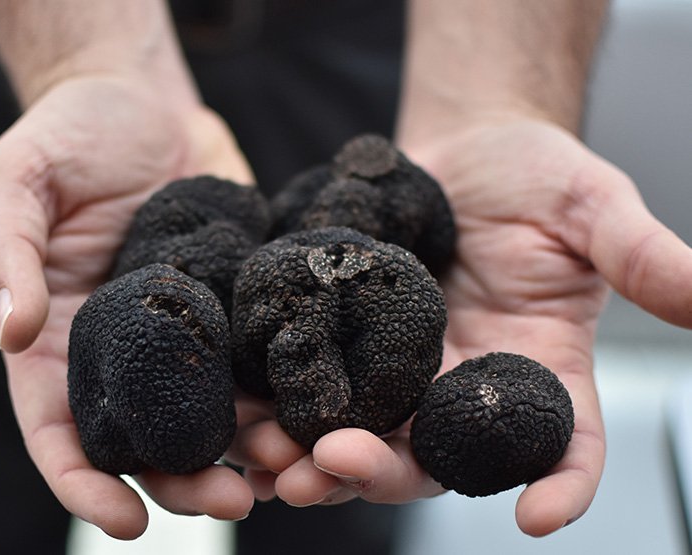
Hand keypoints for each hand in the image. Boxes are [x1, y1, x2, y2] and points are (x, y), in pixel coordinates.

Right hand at [0, 74, 255, 538]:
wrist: (141, 102)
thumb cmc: (66, 137)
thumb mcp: (16, 181)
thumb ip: (6, 253)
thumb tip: (13, 331)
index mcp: (60, 337)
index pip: (60, 430)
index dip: (84, 482)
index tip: (122, 520)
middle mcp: (127, 348)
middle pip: (150, 438)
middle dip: (186, 481)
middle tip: (234, 503)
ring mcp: (187, 330)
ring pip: (215, 413)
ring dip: (249, 450)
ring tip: (291, 467)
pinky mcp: (237, 301)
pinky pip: (259, 355)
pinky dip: (284, 389)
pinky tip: (315, 407)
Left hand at [254, 117, 691, 534]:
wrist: (462, 152)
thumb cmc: (536, 176)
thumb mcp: (594, 206)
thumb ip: (641, 256)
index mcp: (540, 370)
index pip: (563, 443)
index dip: (560, 484)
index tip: (538, 517)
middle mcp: (468, 386)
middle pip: (434, 457)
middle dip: (386, 471)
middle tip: (337, 465)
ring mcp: (404, 371)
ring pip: (363, 435)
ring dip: (318, 457)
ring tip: (273, 458)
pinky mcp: (351, 344)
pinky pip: (316, 387)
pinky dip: (283, 407)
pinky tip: (247, 415)